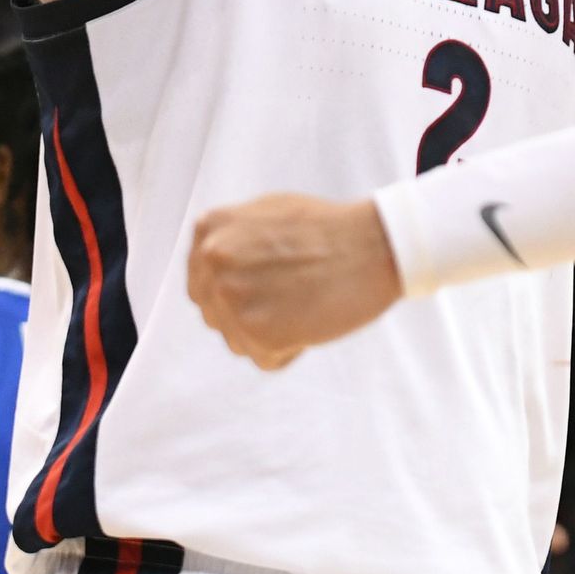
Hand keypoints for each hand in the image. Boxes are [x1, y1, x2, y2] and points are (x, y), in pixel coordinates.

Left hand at [188, 196, 400, 367]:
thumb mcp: (264, 213)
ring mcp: (233, 298)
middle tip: (291, 296)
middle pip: (216, 315)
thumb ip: (230, 240)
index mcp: (211, 231)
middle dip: (250, 314)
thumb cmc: (328, 229)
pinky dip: (290, 349)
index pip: (201, 285)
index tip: (264, 289)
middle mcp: (213, 263)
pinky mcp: (259, 333)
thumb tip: (210, 270)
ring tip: (304, 303)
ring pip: (238, 342)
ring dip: (269, 334)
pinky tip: (312, 321)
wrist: (373, 244)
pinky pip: (265, 360)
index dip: (235, 293)